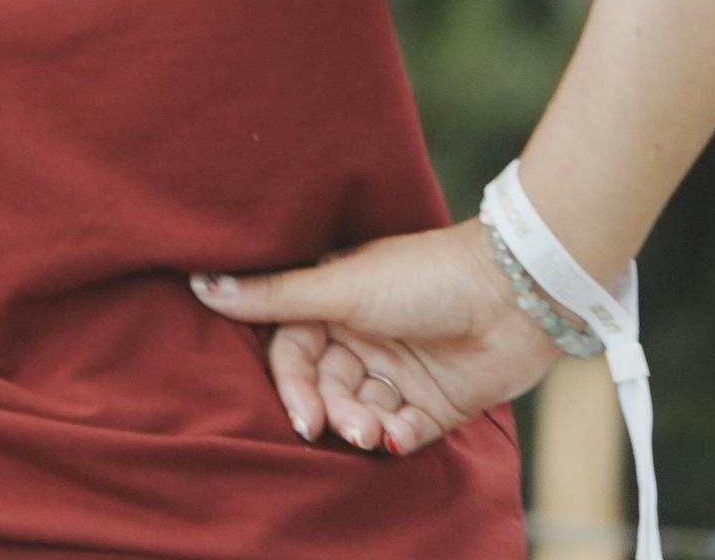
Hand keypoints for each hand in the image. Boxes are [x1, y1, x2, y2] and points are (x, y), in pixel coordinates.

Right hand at [190, 219, 566, 454]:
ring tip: (372, 430)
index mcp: (334, 303)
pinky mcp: (436, 402)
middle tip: (335, 426)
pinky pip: (403, 430)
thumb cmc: (422, 277)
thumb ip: (273, 297)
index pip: (292, 350)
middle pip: (324, 386)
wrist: (514, 294)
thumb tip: (200, 285)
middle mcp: (362, 338)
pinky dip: (396, 437)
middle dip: (327, 409)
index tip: (299, 411)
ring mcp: (399, 371)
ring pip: (359, 410)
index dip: (290, 382)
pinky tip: (397, 435)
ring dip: (360, 424)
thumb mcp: (340, 286)